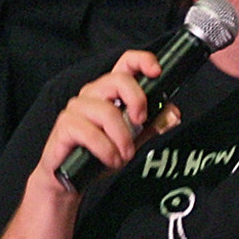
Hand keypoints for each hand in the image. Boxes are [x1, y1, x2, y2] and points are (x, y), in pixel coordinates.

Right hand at [32, 49, 180, 185]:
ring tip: (124, 155)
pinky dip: (106, 150)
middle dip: (137, 102)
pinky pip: (90, 133)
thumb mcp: (134, 139)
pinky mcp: (65, 125)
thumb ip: (153, 125)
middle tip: (141, 124)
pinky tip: (110, 160)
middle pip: (117, 80)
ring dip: (122, 139)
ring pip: (107, 112)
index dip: (142, 61)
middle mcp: (92, 94)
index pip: (125, 64)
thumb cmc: (101, 153)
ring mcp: (76, 108)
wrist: (71, 176)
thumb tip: (173, 113)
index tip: (156, 72)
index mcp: (110, 92)